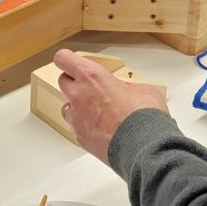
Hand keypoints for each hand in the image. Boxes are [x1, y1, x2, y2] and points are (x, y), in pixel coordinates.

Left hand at [54, 49, 169, 162]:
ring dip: (77, 106)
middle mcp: (79, 95)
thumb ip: (128, 87)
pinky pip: (77, 128)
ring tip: (97, 111)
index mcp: (92, 77)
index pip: (64, 59)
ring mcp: (77, 118)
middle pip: (63, 81)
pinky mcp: (80, 138)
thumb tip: (130, 93)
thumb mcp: (142, 90)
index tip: (70, 60)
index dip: (66, 59)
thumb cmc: (143, 117)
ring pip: (67, 107)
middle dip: (74, 82)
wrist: (143, 147)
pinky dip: (86, 127)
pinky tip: (102, 129)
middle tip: (90, 86)